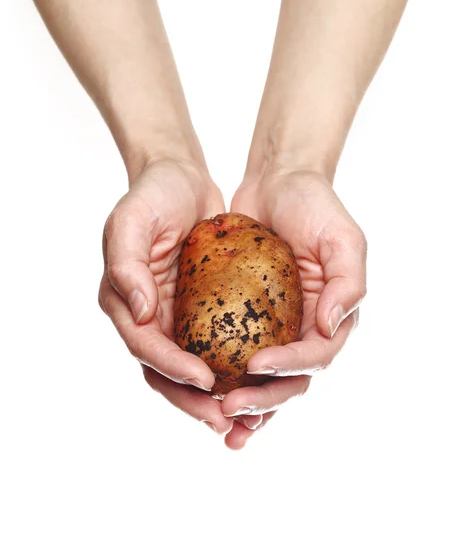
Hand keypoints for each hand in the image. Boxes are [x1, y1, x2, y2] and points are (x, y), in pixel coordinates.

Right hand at [98, 157, 233, 434]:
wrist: (177, 177)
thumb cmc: (152, 194)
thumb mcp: (131, 221)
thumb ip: (126, 265)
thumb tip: (138, 313)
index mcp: (123, 300)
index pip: (144, 346)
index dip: (172, 368)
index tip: (205, 381)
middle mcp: (144, 315)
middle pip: (164, 370)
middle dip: (192, 398)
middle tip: (225, 420)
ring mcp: (170, 315)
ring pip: (187, 368)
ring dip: (211, 396)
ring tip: (243, 418)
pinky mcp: (196, 310)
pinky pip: (211, 347)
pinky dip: (227, 369)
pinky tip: (254, 383)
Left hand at [222, 170, 365, 448]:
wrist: (279, 182)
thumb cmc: (315, 207)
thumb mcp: (342, 239)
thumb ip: (347, 284)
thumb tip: (329, 328)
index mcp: (332, 318)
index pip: (315, 357)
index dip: (289, 368)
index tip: (257, 366)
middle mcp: (305, 330)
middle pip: (287, 380)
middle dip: (262, 399)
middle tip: (229, 408)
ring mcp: (276, 327)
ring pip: (261, 379)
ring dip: (243, 404)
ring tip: (216, 420)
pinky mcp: (246, 318)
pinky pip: (234, 354)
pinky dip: (222, 376)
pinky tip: (199, 391)